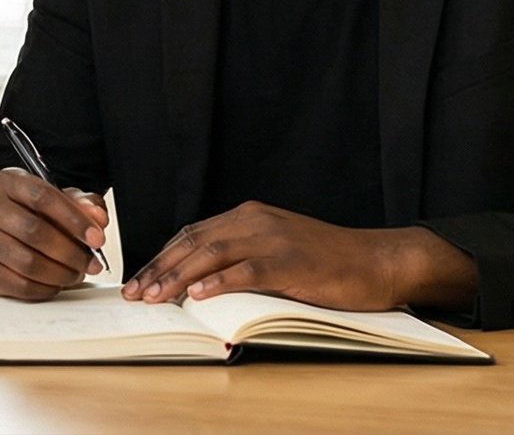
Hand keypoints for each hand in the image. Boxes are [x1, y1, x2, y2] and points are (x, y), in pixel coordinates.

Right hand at [0, 168, 110, 300]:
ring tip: (75, 273)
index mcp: (9, 181)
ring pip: (27, 262)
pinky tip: (55, 283)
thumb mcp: (62, 200)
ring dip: (60, 273)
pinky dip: (45, 288)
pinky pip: (19, 285)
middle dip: (71, 252)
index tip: (96, 238)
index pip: (42, 197)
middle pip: (34, 231)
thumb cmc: (35, 213)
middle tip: (91, 262)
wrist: (3, 230)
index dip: (74, 220)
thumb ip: (84, 205)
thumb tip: (97, 218)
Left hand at [122, 203, 475, 310]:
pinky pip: (248, 269)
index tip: (140, 279)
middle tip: (136, 293)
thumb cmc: (327, 263)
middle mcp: (255, 220)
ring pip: (212, 253)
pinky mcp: (292, 260)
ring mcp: (273, 238)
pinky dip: (220, 281)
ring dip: (179, 276)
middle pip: (194, 241)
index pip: (191, 234)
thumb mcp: (275, 253)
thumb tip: (198, 283)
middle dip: (160, 268)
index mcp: (248, 216)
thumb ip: (241, 259)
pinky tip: (199, 293)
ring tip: (156, 296)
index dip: (162, 257)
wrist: (378, 261)